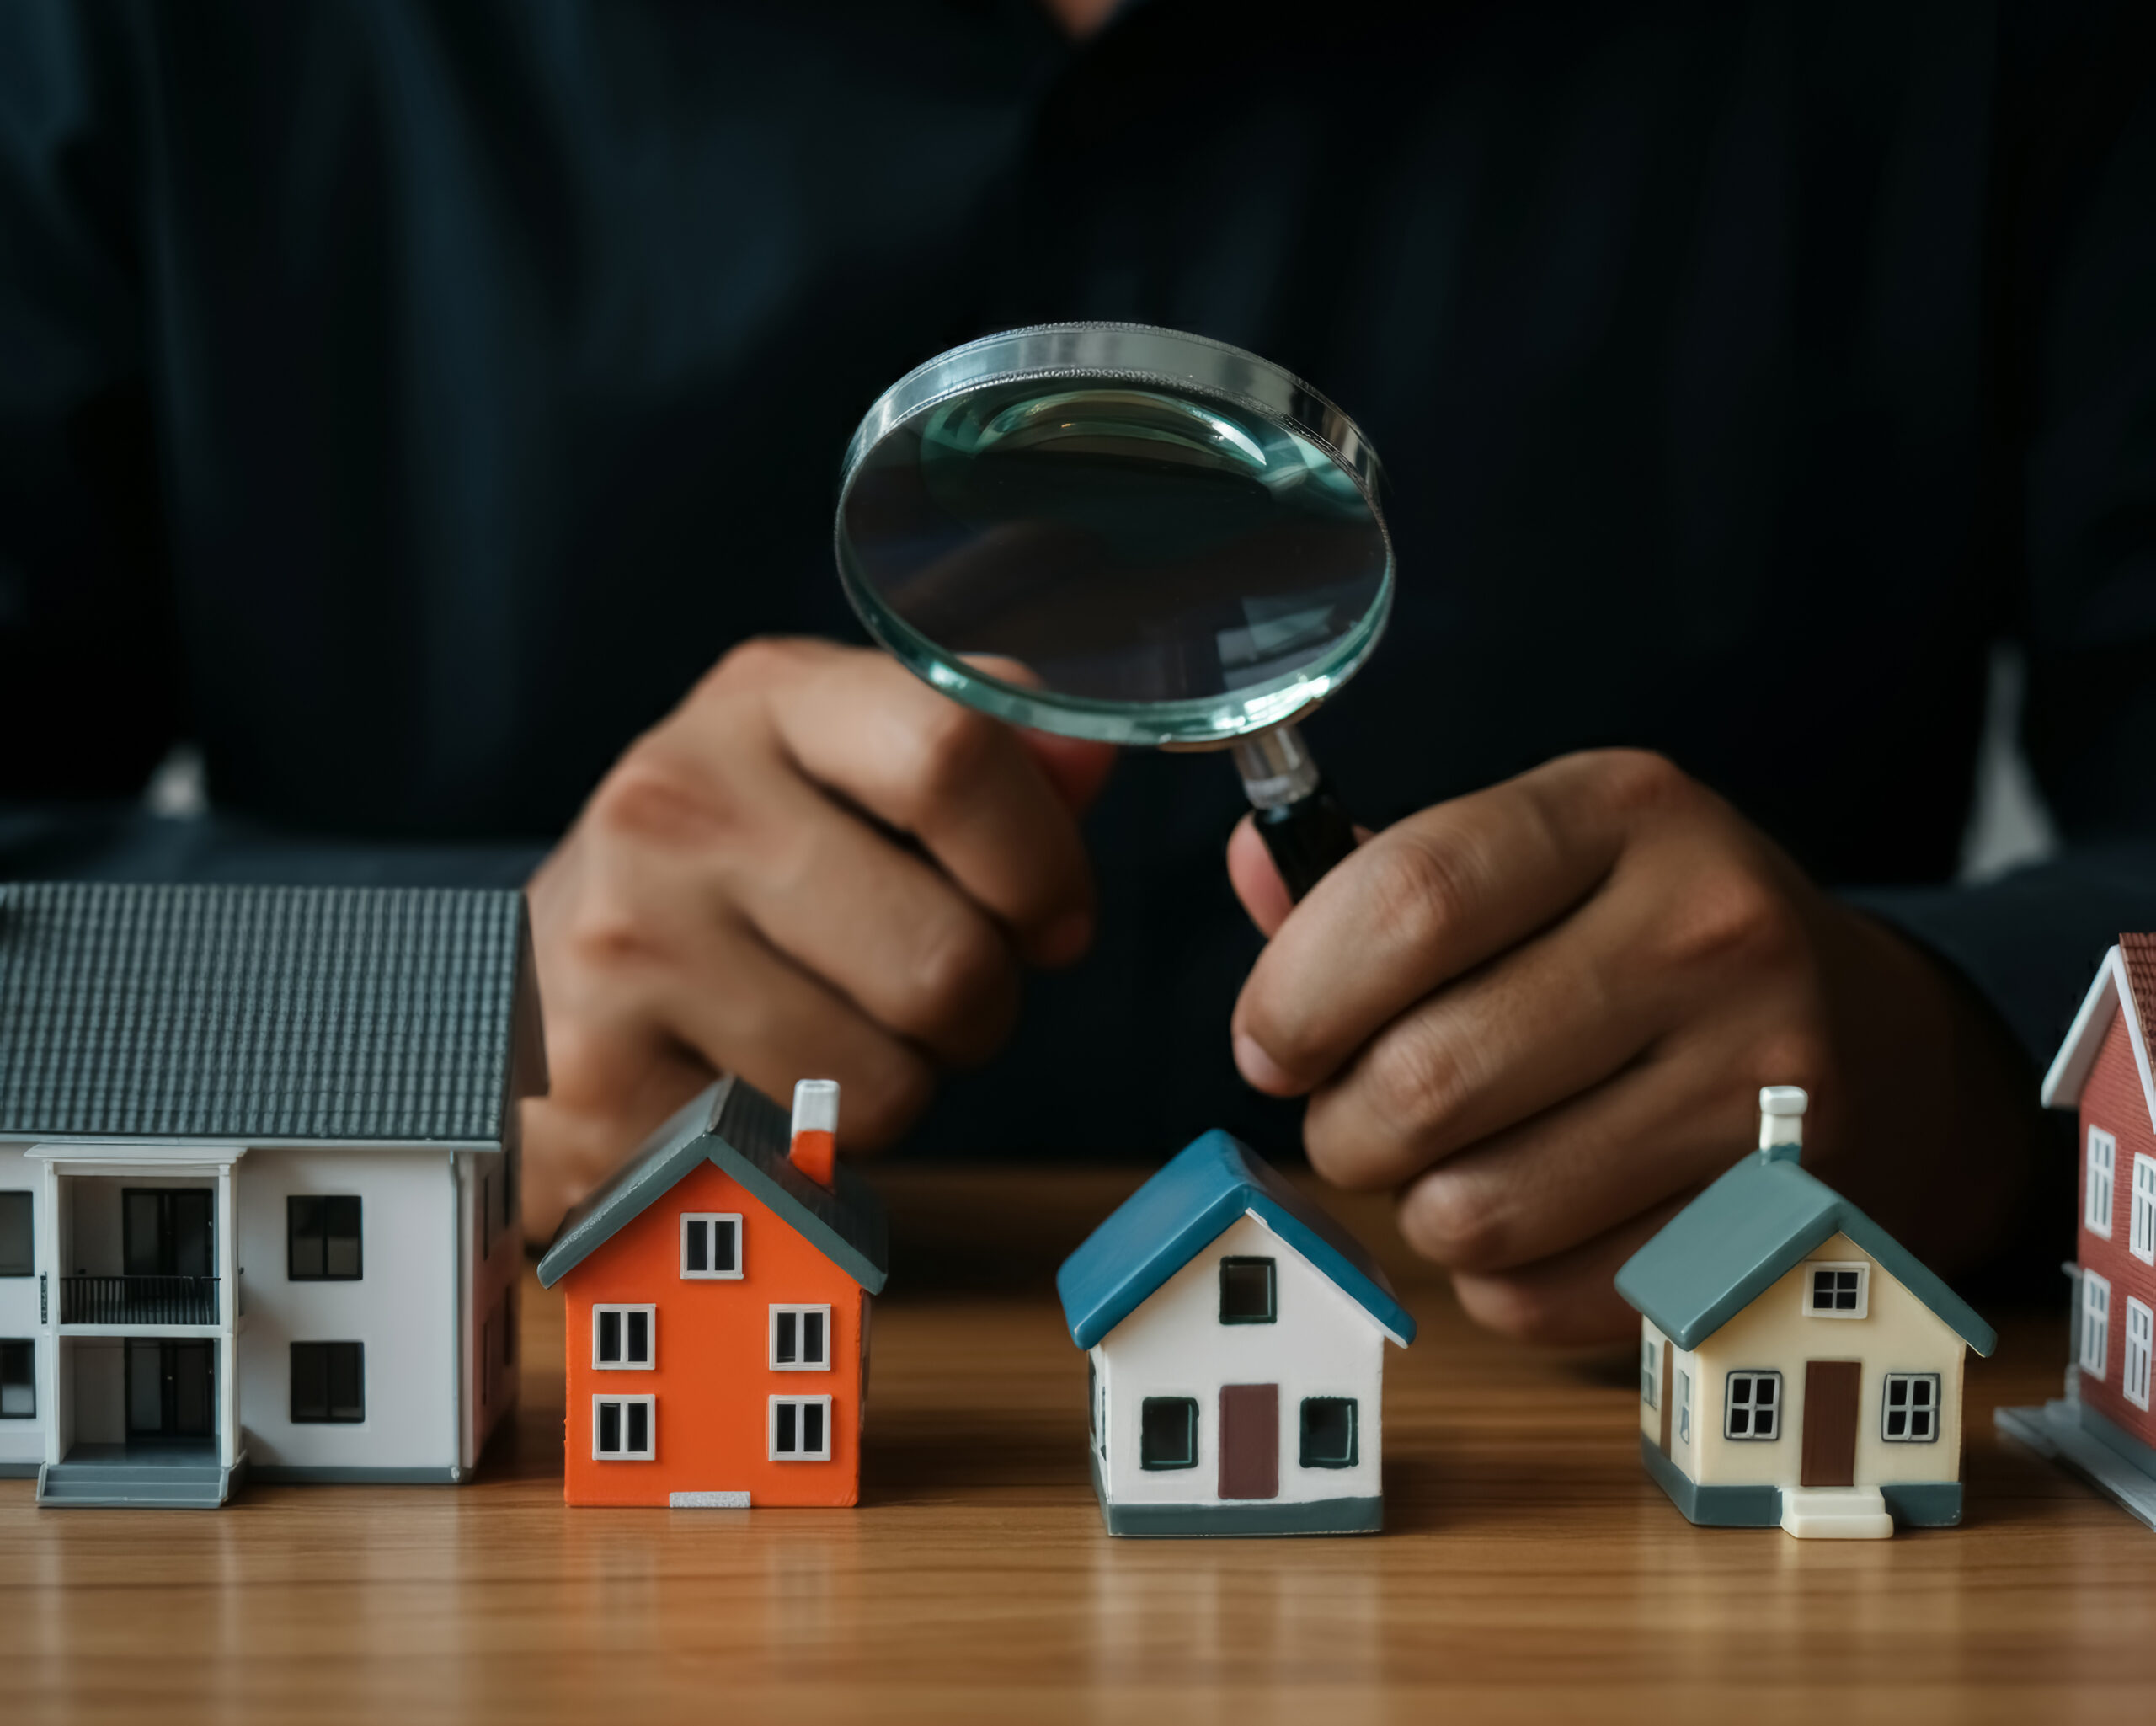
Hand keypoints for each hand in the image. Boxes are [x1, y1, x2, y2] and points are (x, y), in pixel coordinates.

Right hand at [523, 637, 1112, 1240]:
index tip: (1049, 916)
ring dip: (901, 1086)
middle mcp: (677, 806)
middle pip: (948, 960)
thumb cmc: (730, 867)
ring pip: (890, 1084)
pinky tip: (757, 1087)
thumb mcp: (839, 764)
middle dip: (979, 1008)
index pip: (952, 756)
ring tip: (829, 1033)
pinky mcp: (603, 1087)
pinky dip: (813, 1151)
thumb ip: (982, 753)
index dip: (1041, 862)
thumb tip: (1093, 754)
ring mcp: (626, 949)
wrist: (534, 979)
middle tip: (925, 995)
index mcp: (763, 702)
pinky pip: (804, 1161)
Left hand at [1227, 749, 2041, 1344]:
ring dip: (1415, 1205)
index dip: (1296, 995)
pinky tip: (1530, 1213)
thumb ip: (1377, 868)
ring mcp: (1761, 1085)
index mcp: (1623, 809)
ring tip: (1446, 1159)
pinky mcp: (1773, 1221)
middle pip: (1423, 1079)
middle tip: (1355, 1111)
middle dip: (1339, 1123)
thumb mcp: (1534, 852)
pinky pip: (1541, 1300)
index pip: (1411, 902)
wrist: (1861, 1029)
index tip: (1269, 1042)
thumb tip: (1252, 865)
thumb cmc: (1635, 932)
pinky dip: (1496, 1279)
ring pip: (1472, 1211)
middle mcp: (1710, 932)